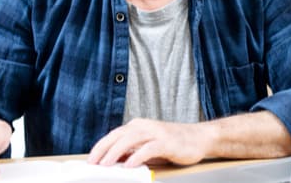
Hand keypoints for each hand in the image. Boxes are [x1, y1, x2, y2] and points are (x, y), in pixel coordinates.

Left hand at [87, 118, 211, 167]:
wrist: (199, 138)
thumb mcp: (148, 146)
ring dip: (116, 152)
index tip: (90, 160)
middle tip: (92, 163)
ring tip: (106, 164)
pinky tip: (129, 165)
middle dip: (103, 150)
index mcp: (138, 126)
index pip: (114, 135)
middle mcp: (145, 126)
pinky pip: (149, 148)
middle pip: (118, 136)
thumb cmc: (173, 144)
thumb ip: (132, 151)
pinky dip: (137, 156)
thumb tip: (112, 160)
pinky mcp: (167, 142)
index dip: (100, 147)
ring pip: (130, 140)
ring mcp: (156, 133)